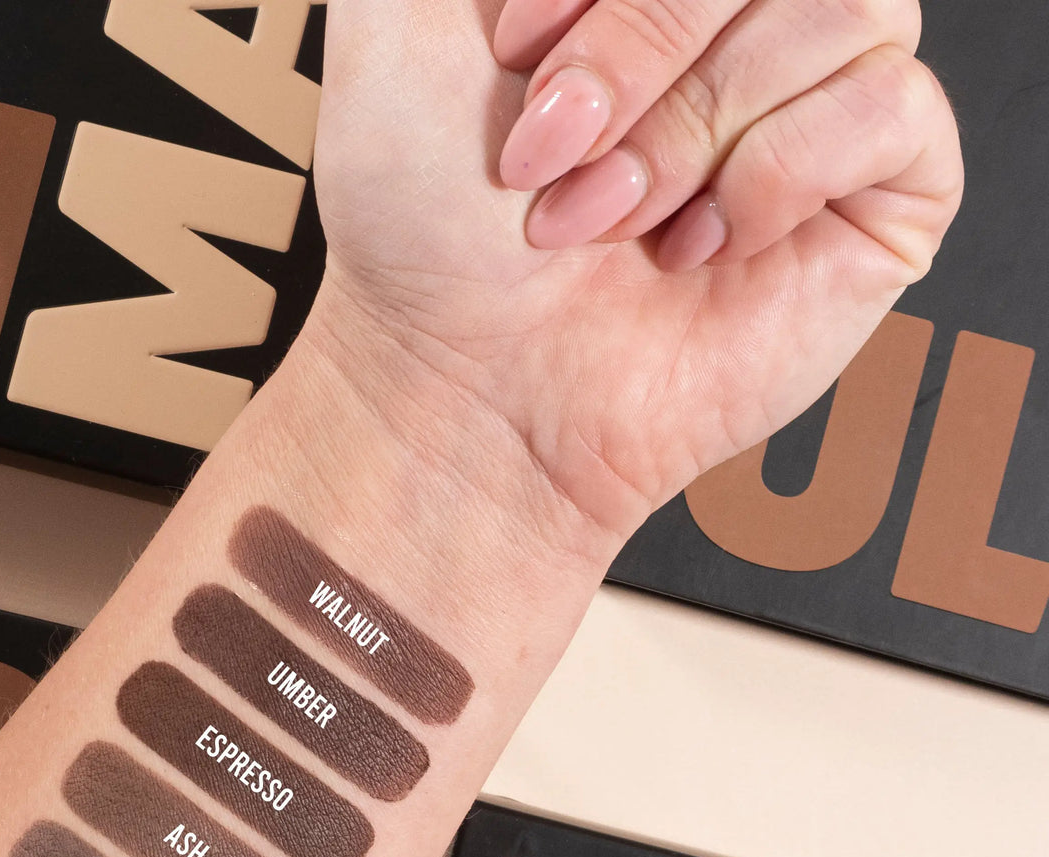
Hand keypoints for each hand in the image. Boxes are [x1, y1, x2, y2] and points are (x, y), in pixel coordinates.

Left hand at [309, 0, 962, 548]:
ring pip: (844, 2)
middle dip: (641, 44)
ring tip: (610, 220)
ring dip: (693, 129)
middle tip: (549, 157)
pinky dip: (773, 176)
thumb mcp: (397, 17)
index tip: (515, 39)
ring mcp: (819, 92)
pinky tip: (703, 245)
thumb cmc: (425, 223)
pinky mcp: (876, 190)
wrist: (463, 386)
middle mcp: (744, 10)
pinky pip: (889, 106)